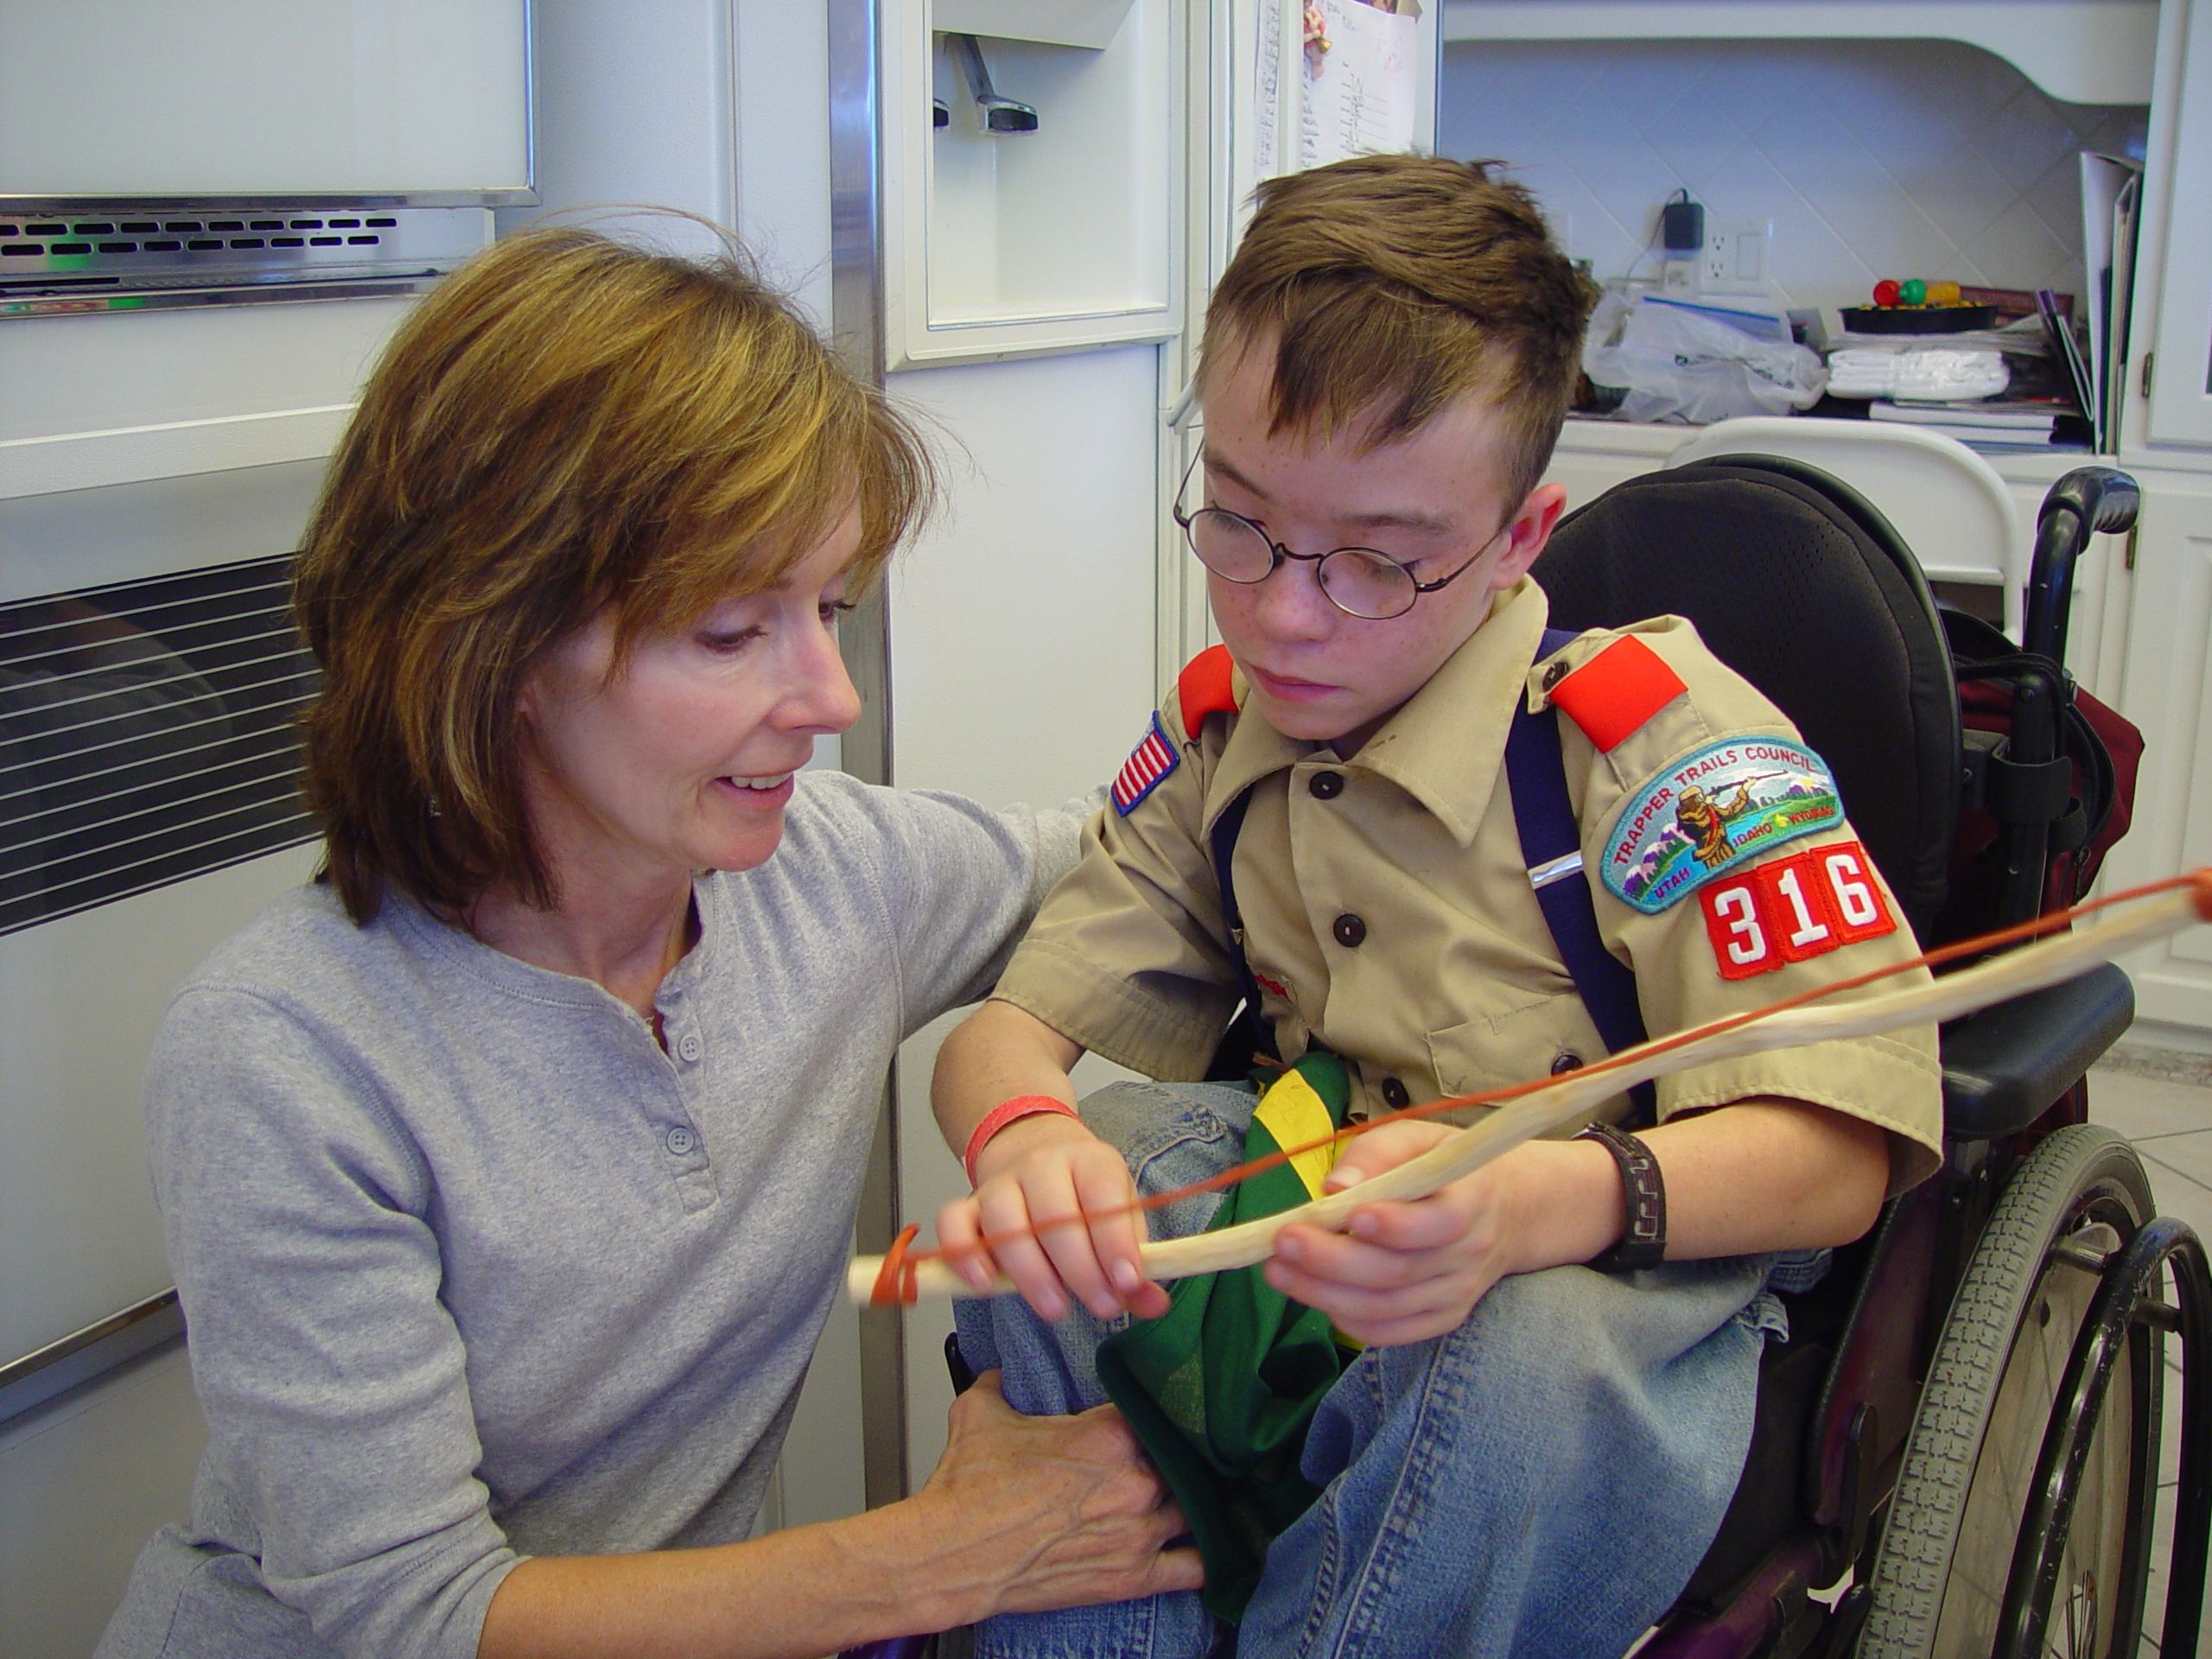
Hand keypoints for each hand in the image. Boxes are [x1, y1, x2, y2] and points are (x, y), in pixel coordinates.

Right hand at [911, 1371, 1203, 1622]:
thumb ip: (999, 1386)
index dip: (1159, 1414)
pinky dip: (1207, 1559)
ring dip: (1196, 1503)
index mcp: (1107, 1435)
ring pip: (1196, 1509)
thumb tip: (998, 1375)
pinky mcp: (1133, 1577)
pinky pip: (1193, 1569)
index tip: (1158, 1416)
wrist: (952, 1554)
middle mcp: (1134, 1481)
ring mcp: (1138, 1531)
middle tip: (1174, 1457)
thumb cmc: (967, 1490)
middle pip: (1184, 1462)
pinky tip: (1214, 1549)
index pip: (1158, 1412)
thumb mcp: (979, 1414)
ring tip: (1200, 1497)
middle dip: (1177, 1459)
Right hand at [938, 1115, 1167, 1321]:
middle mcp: (1042, 1165)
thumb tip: (1155, 1304)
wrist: (1038, 1149)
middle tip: (1101, 1306)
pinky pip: (953, 1223)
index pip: (1102, 1195)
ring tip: (1054, 1308)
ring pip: (1004, 1222)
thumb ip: (1137, 1262)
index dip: (1115, 1240)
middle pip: (1054, 1214)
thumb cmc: (1086, 1196)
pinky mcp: (968, 1204)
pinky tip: (985, 1284)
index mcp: (1090, 1163)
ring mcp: (1001, 1184)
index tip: (1127, 1282)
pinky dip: (964, 1253)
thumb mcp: (1122, 1215)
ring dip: (1030, 1272)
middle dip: (1079, 1269)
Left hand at [1260, 1120, 1529, 1346]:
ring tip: (1278, 1270)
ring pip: (1386, 1308)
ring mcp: (1456, 1295)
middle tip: (1282, 1241)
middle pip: (1399, 1271)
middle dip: (1332, 1260)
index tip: (1350, 1215)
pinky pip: (1389, 1333)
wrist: (1504, 1211)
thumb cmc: (1442, 1166)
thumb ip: (1376, 1154)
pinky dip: (1346, 1320)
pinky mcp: (1441, 1320)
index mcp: (1472, 1200)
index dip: (1396, 1225)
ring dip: (1324, 1293)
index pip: (1442, 1223)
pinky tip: (1313, 1295)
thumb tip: (1334, 1187)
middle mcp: (1469, 1255)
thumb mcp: (1415, 1139)